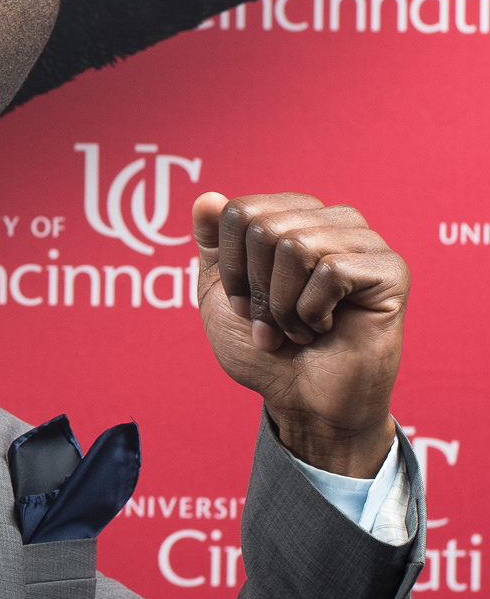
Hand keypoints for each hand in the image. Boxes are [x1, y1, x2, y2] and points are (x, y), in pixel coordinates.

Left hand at [192, 191, 407, 478]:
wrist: (303, 402)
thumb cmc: (264, 348)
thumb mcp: (220, 294)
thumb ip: (212, 245)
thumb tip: (207, 197)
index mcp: (293, 217)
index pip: (239, 211)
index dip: (230, 267)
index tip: (244, 303)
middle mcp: (332, 220)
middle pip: (264, 228)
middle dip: (255, 289)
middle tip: (272, 322)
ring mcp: (366, 242)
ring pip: (296, 247)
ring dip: (283, 305)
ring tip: (298, 328)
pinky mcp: (391, 270)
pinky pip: (331, 272)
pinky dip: (312, 312)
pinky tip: (326, 328)